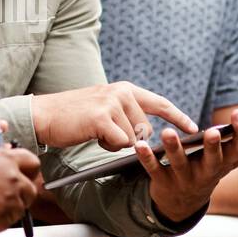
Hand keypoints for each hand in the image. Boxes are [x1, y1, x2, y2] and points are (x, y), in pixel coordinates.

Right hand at [0, 144, 38, 233]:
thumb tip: (4, 155)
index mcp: (8, 160)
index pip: (34, 164)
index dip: (29, 173)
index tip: (24, 178)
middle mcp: (13, 178)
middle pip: (31, 191)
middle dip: (21, 196)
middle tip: (4, 198)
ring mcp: (9, 198)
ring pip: (20, 210)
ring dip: (8, 211)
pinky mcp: (1, 217)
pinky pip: (7, 223)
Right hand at [31, 81, 197, 150]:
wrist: (44, 115)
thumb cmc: (74, 117)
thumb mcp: (104, 109)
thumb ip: (125, 115)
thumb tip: (145, 135)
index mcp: (124, 89)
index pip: (159, 103)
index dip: (177, 116)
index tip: (193, 127)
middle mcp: (121, 92)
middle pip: (145, 129)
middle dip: (130, 139)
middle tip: (105, 133)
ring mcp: (112, 103)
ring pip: (132, 138)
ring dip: (115, 144)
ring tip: (96, 132)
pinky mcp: (102, 117)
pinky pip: (120, 143)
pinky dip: (108, 147)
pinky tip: (93, 136)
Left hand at [134, 108, 237, 222]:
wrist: (181, 203)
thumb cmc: (210, 170)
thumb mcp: (231, 160)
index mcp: (224, 165)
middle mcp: (206, 174)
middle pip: (212, 161)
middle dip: (213, 147)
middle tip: (214, 131)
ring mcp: (184, 180)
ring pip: (179, 164)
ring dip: (173, 149)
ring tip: (167, 132)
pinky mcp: (162, 182)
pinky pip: (153, 170)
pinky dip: (146, 158)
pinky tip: (139, 145)